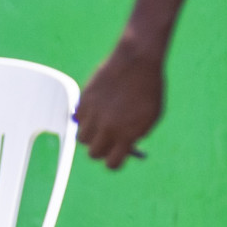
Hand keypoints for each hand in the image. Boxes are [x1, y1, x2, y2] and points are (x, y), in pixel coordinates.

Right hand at [77, 36, 164, 168]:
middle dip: (100, 149)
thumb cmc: (149, 89)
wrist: (137, 62)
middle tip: (106, 141)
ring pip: (81, 138)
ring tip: (99, 125)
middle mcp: (107, 128)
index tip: (116, 155)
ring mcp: (93, 114)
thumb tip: (123, 145)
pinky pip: (77, 118)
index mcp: (127, 136)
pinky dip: (83, 117)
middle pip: (93, 153)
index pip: (112, 164)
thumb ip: (136, 133)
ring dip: (89, 134)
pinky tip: (94, 109)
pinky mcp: (83, 100)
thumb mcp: (150, 117)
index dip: (114, 161)